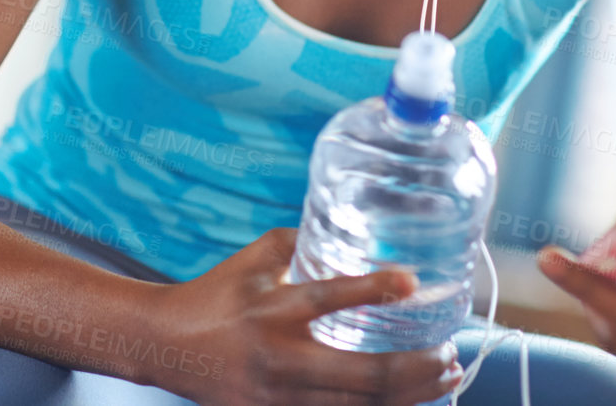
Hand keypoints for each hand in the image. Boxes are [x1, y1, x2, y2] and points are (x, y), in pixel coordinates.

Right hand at [140, 227, 465, 403]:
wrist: (166, 345)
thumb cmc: (215, 295)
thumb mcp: (254, 259)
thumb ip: (301, 243)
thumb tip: (350, 227)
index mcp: (273, 307)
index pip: (329, 296)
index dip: (376, 288)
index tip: (413, 281)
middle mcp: (280, 356)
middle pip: (361, 374)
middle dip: (414, 368)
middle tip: (449, 354)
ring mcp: (279, 396)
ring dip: (410, 396)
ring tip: (444, 380)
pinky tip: (405, 402)